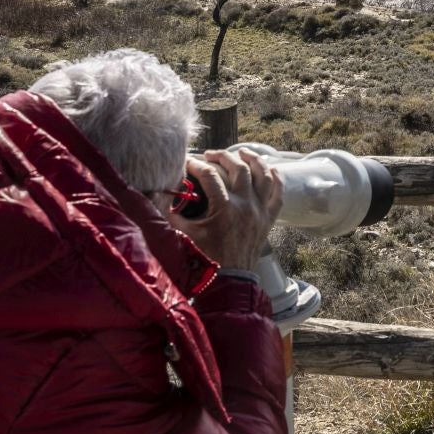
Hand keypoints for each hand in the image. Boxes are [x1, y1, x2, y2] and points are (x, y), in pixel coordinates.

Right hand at [168, 148, 282, 271]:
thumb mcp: (184, 235)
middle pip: (239, 168)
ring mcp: (260, 211)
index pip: (210, 176)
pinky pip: (278, 194)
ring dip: (254, 160)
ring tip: (242, 152)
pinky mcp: (269, 219)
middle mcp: (245, 205)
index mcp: (224, 208)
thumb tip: (155, 196)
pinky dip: (276, 179)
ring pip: (263, 176)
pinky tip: (271, 169)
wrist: (230, 281)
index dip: (197, 165)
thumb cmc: (206, 259)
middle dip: (223, 157)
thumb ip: (169, 214)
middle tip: (211, 155)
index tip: (188, 162)